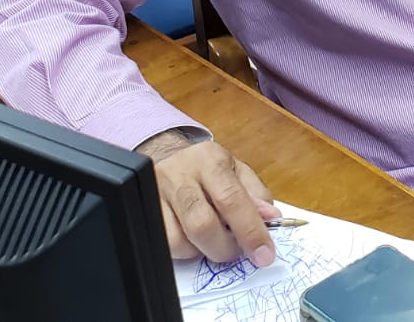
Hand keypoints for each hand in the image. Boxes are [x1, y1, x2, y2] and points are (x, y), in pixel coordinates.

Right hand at [136, 130, 281, 266]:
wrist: (172, 160)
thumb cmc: (211, 171)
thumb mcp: (240, 173)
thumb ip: (258, 196)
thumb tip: (270, 219)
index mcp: (210, 159)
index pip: (231, 199)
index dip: (250, 231)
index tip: (264, 255)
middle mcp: (179, 173)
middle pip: (202, 224)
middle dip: (225, 247)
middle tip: (236, 249)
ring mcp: (155, 193)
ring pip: (180, 241)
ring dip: (204, 250)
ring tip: (213, 238)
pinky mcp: (143, 211)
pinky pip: (165, 246)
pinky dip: (185, 251)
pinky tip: (193, 238)